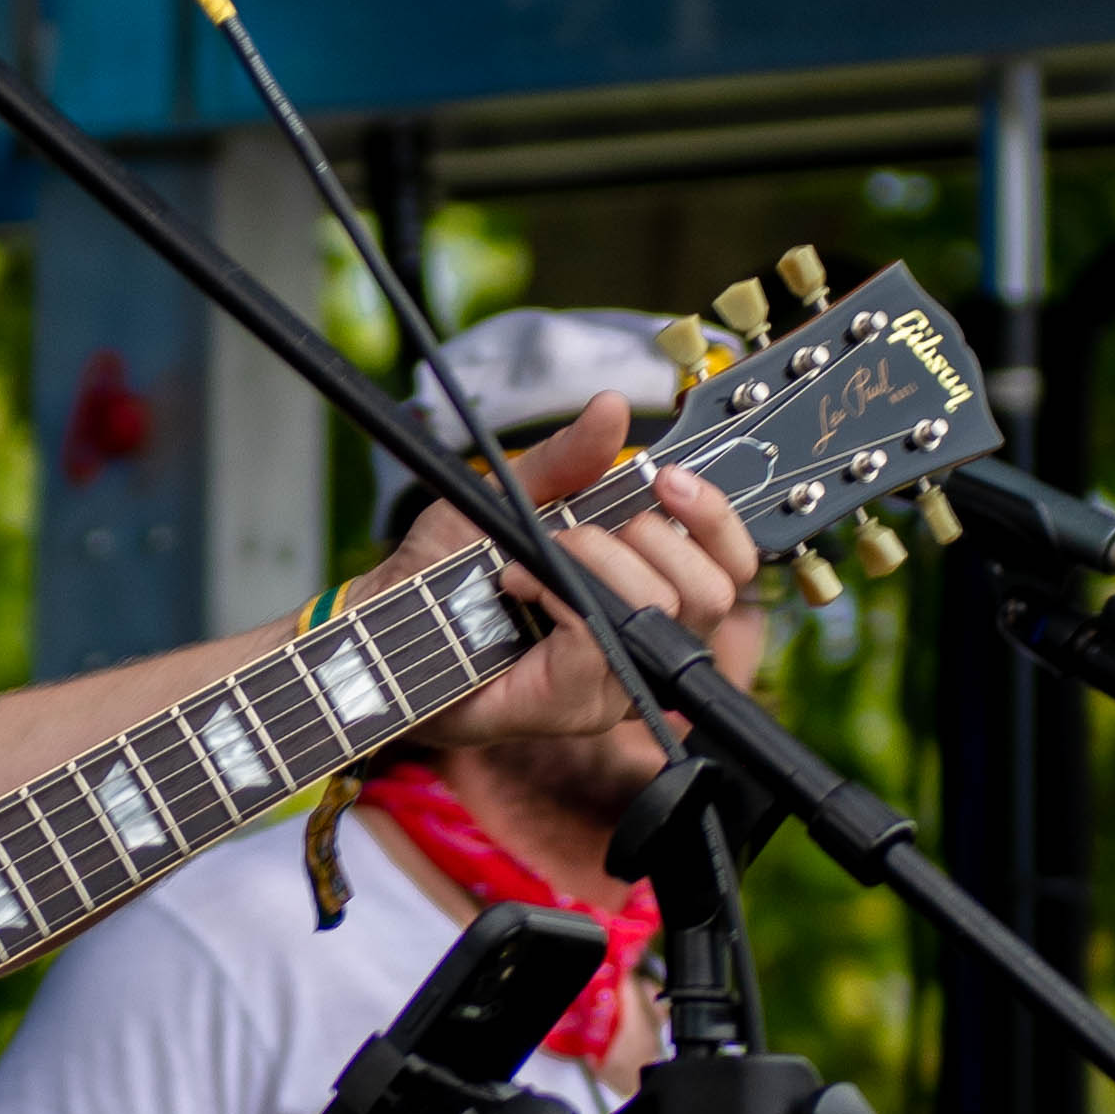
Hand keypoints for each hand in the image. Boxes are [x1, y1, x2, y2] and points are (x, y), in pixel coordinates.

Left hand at [372, 393, 757, 745]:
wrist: (384, 623)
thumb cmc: (446, 570)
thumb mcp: (510, 497)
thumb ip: (567, 461)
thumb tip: (611, 407)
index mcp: (646, 595)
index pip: (730, 567)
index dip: (715, 519)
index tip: (669, 477)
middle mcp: (643, 648)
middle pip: (710, 592)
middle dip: (648, 538)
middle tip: (581, 528)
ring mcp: (613, 687)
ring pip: (658, 612)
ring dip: (594, 562)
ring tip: (533, 557)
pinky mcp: (573, 706)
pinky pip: (599, 640)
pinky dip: (558, 593)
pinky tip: (517, 582)